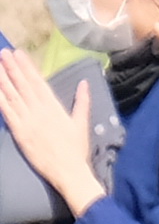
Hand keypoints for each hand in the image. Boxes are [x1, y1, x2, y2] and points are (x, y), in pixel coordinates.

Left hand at [0, 49, 104, 214]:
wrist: (68, 171)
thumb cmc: (76, 150)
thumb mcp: (82, 124)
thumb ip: (82, 102)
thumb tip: (84, 83)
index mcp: (54, 108)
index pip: (38, 83)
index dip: (27, 68)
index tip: (19, 54)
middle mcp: (39, 111)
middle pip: (22, 85)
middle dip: (12, 68)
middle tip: (4, 53)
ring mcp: (27, 120)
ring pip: (12, 95)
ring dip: (3, 79)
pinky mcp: (19, 131)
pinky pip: (6, 112)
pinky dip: (0, 99)